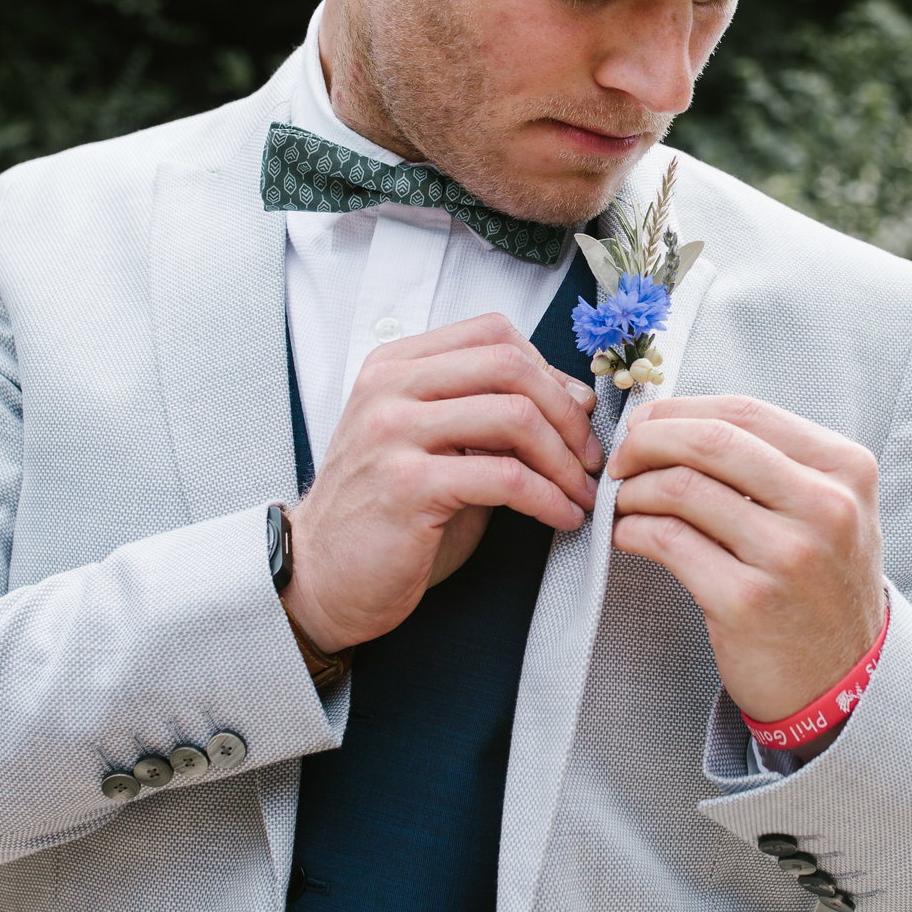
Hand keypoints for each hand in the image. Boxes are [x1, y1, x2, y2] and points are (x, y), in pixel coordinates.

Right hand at [279, 313, 601, 653]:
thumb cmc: (385, 515)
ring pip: (513, 417)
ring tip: (582, 492)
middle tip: (590, 455)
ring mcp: (393, 432)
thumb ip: (485, 413)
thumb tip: (572, 396)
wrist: (320, 577)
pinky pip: (505, 477)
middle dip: (567, 412)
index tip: (574, 412)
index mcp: (395, 367)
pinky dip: (548, 498)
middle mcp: (389, 388)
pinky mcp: (407, 484)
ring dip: (565, 459)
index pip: (492, 333)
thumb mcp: (432, 445)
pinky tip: (561, 517)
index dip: (548, 369)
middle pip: (509, 365)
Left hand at [606, 396, 887, 732]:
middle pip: (710, 441)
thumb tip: (674, 422)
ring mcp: (788, 555)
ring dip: (633, 490)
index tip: (644, 424)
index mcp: (845, 469)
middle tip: (619, 459)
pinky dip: (633, 529)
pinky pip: (668, 541)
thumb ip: (773, 462)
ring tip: (622, 502)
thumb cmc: (820, 585)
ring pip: (681, 488)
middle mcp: (825, 507)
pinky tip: (628, 535)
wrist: (844, 681)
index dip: (678, 411)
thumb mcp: (830, 510)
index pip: (744, 412)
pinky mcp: (747, 601)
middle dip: (646, 441)